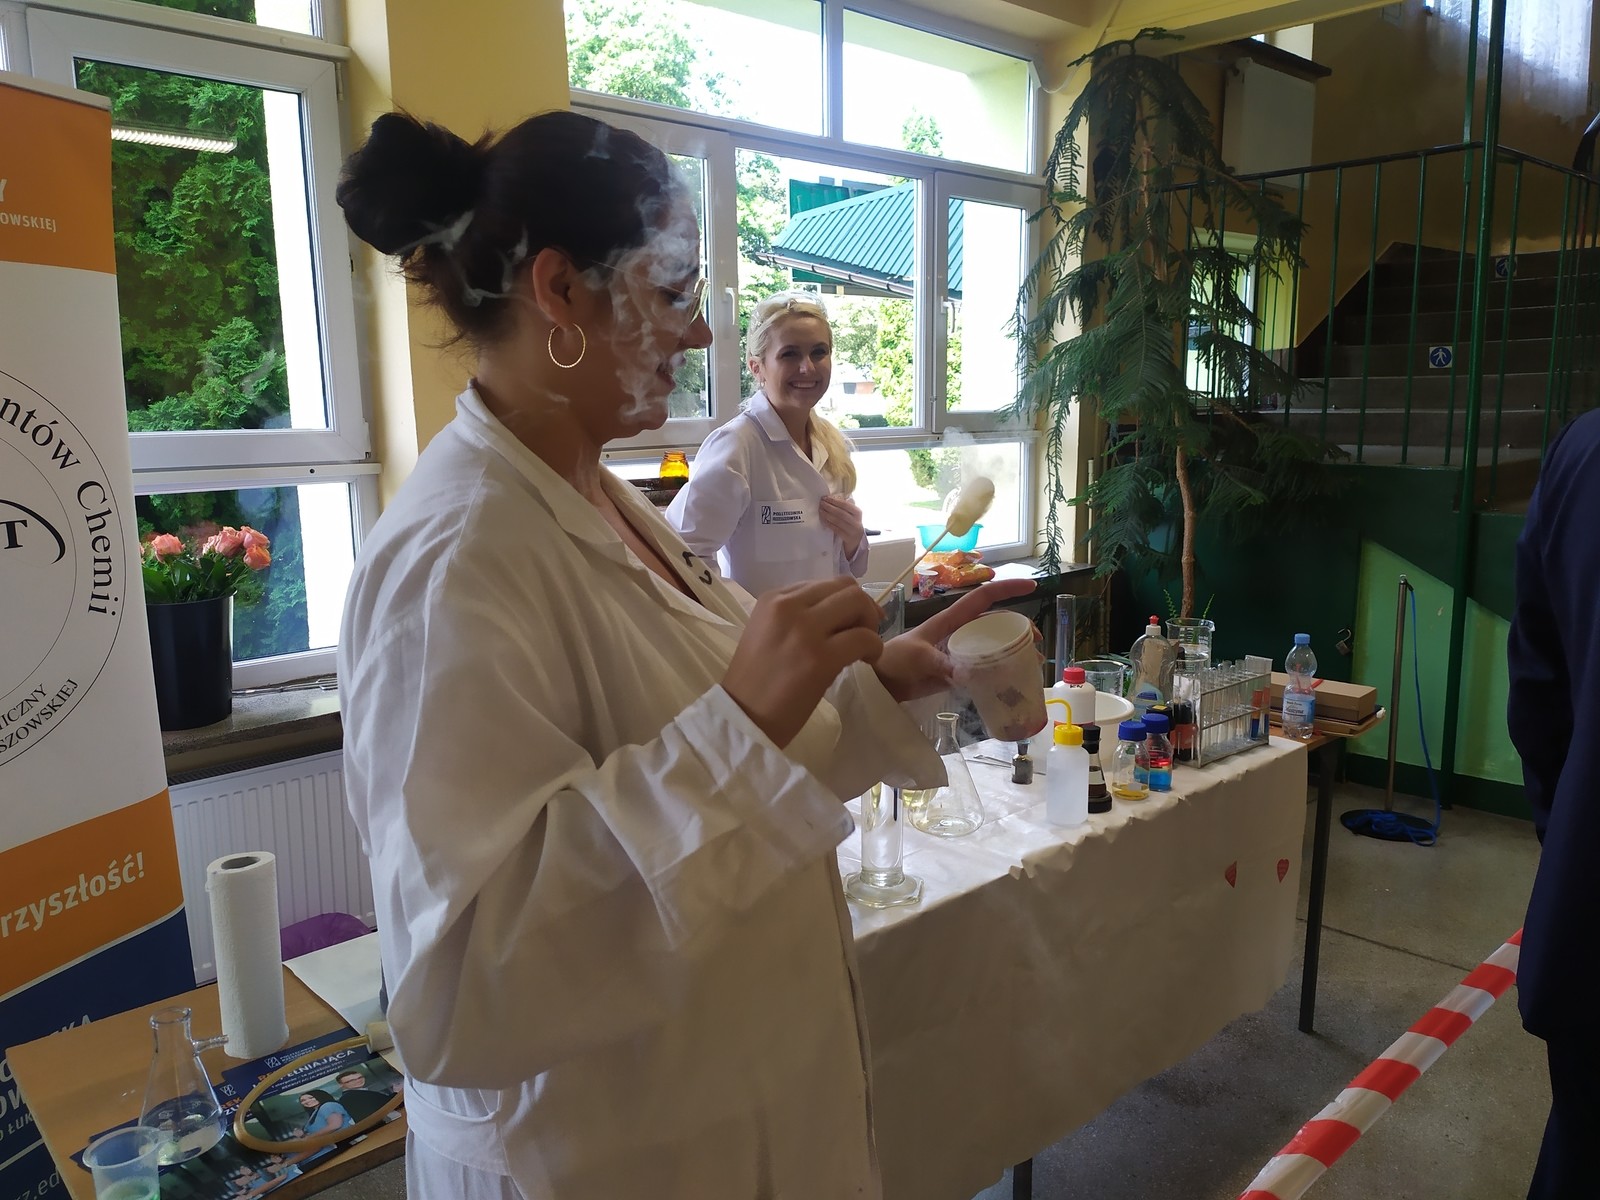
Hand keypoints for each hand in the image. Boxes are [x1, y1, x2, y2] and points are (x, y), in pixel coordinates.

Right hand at [724, 576, 885, 746]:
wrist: (744, 718)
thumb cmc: (755, 682)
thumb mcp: (767, 632)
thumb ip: (797, 616)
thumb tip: (840, 612)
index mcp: (773, 599)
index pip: (825, 584)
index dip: (844, 602)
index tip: (849, 623)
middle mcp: (788, 607)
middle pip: (846, 588)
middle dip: (863, 608)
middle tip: (863, 633)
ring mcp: (805, 630)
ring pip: (858, 603)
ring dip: (870, 625)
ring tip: (864, 649)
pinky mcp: (820, 658)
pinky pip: (864, 638)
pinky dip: (874, 648)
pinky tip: (867, 661)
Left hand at [819, 495, 865, 556]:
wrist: (856, 541)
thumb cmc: (851, 524)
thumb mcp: (852, 515)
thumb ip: (845, 507)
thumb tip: (832, 498)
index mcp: (858, 513)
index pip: (846, 505)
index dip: (835, 501)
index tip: (826, 498)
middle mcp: (856, 521)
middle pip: (841, 513)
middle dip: (829, 507)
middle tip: (821, 503)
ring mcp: (852, 530)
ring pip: (837, 521)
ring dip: (827, 515)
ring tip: (820, 510)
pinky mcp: (847, 538)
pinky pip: (835, 529)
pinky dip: (828, 523)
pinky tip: (823, 519)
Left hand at [871, 578, 1037, 701]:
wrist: (878, 682)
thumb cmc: (893, 660)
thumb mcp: (916, 657)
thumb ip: (941, 664)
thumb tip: (969, 674)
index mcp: (950, 620)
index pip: (983, 598)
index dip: (1007, 588)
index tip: (1032, 585)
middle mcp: (959, 632)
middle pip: (995, 623)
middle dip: (1019, 628)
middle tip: (1036, 643)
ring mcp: (959, 651)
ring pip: (993, 645)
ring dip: (1013, 651)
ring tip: (1031, 664)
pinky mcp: (956, 671)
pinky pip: (984, 668)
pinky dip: (1000, 672)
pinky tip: (1011, 682)